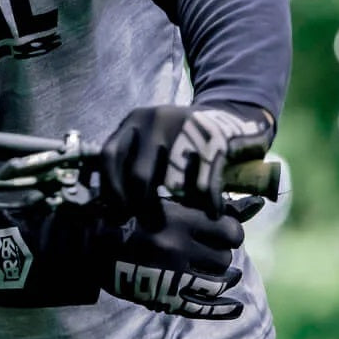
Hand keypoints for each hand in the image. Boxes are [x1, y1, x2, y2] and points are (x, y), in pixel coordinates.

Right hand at [97, 198, 260, 319]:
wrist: (86, 243)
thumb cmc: (125, 213)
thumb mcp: (161, 199)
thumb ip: (202, 202)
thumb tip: (255, 204)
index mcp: (176, 219)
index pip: (230, 230)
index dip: (229, 230)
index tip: (221, 229)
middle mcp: (176, 247)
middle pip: (224, 256)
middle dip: (221, 253)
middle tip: (210, 250)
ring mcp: (170, 274)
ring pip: (218, 281)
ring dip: (220, 276)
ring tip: (217, 272)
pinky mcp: (163, 296)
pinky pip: (203, 307)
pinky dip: (223, 308)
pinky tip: (236, 307)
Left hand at [100, 104, 271, 222]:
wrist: (230, 114)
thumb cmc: (181, 138)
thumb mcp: (150, 138)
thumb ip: (130, 160)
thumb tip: (109, 205)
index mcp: (134, 120)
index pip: (109, 156)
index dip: (110, 189)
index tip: (116, 214)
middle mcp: (155, 119)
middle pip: (138, 174)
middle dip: (139, 205)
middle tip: (147, 224)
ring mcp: (184, 127)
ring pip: (170, 182)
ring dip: (174, 206)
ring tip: (175, 222)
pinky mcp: (213, 139)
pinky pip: (204, 182)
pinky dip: (207, 202)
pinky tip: (211, 213)